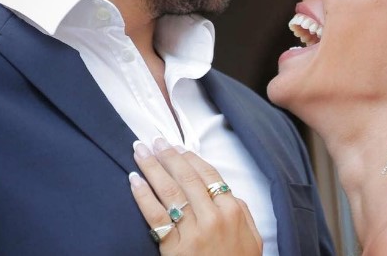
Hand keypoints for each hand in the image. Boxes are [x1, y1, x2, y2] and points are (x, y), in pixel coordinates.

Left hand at [129, 138, 261, 255]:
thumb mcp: (252, 236)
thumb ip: (241, 211)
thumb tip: (227, 192)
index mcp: (232, 210)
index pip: (208, 174)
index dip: (189, 157)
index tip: (176, 147)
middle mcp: (213, 217)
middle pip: (186, 177)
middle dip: (167, 156)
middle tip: (153, 141)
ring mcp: (193, 232)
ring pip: (169, 191)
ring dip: (152, 167)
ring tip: (140, 152)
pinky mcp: (174, 249)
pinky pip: (156, 216)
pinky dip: (143, 196)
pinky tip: (134, 181)